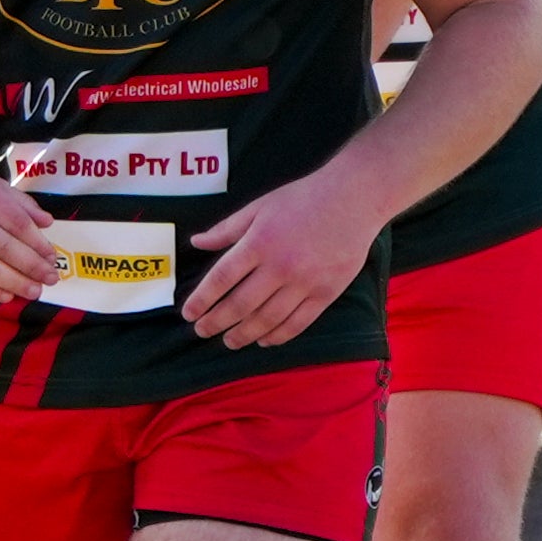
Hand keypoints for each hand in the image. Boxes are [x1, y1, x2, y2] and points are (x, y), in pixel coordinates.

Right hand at [0, 164, 58, 303]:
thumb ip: (16, 201)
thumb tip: (47, 222)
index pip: (16, 221)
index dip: (37, 243)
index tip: (51, 257)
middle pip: (3, 246)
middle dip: (31, 266)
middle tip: (50, 279)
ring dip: (13, 282)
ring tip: (33, 291)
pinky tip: (4, 295)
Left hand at [184, 167, 382, 349]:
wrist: (352, 199)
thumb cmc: (302, 199)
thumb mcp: (259, 207)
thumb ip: (226, 229)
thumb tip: (197, 242)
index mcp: (258, 243)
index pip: (221, 279)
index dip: (201, 300)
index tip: (188, 314)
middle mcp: (280, 266)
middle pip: (240, 305)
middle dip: (216, 322)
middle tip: (202, 331)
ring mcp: (305, 282)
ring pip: (267, 319)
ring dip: (244, 334)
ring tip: (229, 341)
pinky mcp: (326, 293)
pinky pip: (298, 323)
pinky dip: (278, 336)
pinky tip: (263, 339)